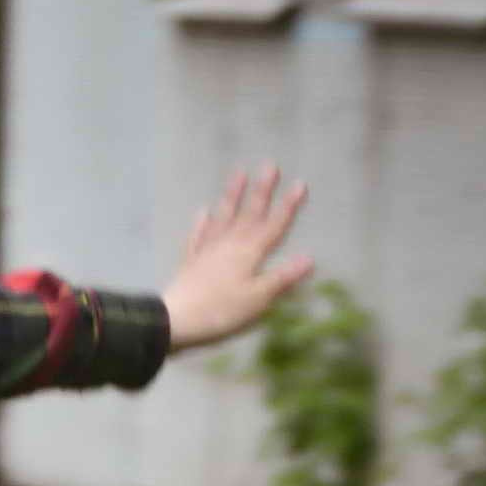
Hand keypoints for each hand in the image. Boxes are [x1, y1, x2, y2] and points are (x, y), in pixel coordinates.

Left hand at [162, 164, 314, 351]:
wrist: (175, 320)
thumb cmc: (220, 311)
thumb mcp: (257, 299)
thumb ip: (282, 278)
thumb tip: (310, 258)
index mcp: (250, 253)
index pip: (274, 226)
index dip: (288, 206)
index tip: (300, 183)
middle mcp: (230, 244)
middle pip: (249, 213)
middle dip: (261, 190)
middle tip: (270, 164)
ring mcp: (208, 251)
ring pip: (223, 217)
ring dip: (232, 195)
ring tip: (239, 172)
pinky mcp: (191, 262)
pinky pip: (197, 236)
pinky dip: (201, 222)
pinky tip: (203, 210)